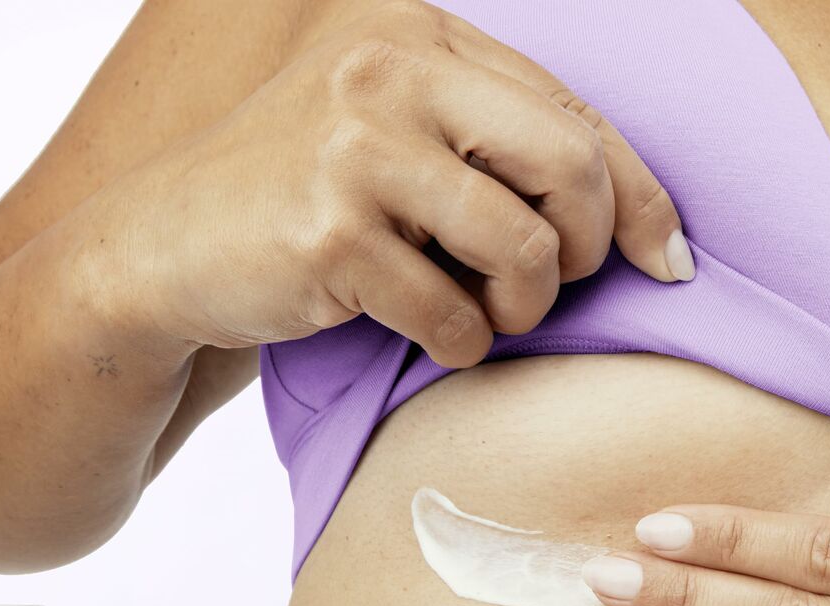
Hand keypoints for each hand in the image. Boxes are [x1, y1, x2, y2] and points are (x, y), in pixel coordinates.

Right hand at [118, 0, 691, 367]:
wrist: (163, 248)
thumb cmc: (289, 203)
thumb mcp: (382, 137)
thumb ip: (477, 143)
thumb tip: (616, 213)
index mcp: (417, 35)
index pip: (571, 111)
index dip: (636, 194)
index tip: (666, 257)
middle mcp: (389, 72)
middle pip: (567, 165)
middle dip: (587, 248)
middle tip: (554, 290)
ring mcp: (356, 150)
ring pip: (520, 248)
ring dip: (523, 309)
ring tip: (490, 322)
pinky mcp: (330, 234)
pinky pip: (451, 314)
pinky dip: (461, 346)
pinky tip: (438, 341)